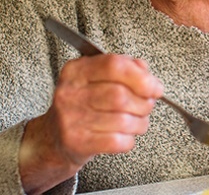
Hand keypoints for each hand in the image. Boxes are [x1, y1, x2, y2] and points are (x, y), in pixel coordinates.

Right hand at [19, 54, 162, 193]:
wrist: (53, 138)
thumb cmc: (83, 105)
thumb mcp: (97, 78)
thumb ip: (124, 68)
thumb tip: (145, 72)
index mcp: (76, 70)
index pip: (113, 65)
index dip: (141, 77)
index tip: (155, 87)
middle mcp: (70, 92)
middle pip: (120, 95)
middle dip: (143, 103)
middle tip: (146, 106)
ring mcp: (71, 118)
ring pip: (122, 120)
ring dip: (140, 123)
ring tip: (138, 122)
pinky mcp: (76, 142)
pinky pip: (116, 141)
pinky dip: (129, 140)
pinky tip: (125, 136)